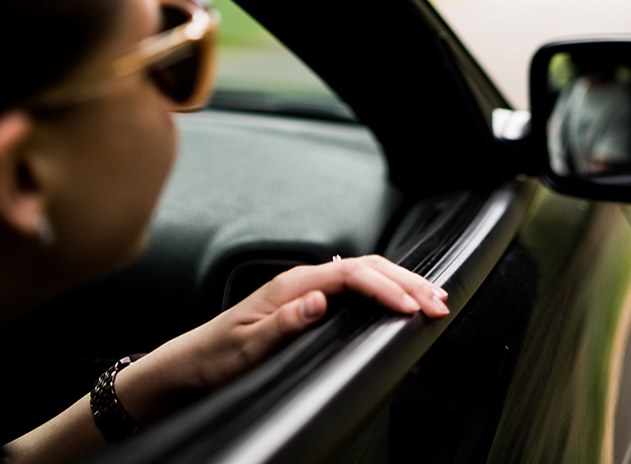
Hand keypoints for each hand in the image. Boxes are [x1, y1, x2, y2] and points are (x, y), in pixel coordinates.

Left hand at [113, 255, 448, 423]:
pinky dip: (386, 290)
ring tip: (433, 296)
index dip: (386, 288)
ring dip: (402, 283)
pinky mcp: (310, 302)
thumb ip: (283, 322)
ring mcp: (308, 289)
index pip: (352, 274)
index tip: (411, 307)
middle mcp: (303, 281)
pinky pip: (357, 286)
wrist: (190, 364)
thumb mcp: (246, 347)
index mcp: (291, 285)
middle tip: (440, 300)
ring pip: (366, 274)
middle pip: (367, 268)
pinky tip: (401, 298)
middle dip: (408, 281)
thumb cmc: (216, 357)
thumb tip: (318, 301)